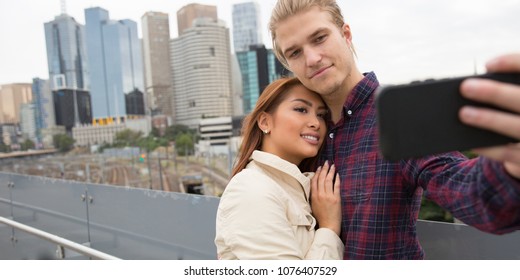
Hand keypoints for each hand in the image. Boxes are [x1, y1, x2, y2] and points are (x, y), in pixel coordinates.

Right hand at [310, 161, 340, 235]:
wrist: (328, 225)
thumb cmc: (320, 217)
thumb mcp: (312, 205)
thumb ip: (313, 196)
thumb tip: (314, 187)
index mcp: (313, 196)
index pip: (314, 181)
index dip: (317, 173)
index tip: (319, 167)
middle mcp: (320, 195)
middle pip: (322, 178)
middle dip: (324, 169)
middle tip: (326, 162)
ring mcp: (328, 196)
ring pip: (329, 180)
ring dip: (331, 172)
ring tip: (332, 166)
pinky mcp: (336, 198)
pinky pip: (336, 186)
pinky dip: (337, 179)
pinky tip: (337, 174)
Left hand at [459, 53, 519, 177]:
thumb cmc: (518, 115)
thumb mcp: (515, 100)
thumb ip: (508, 91)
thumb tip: (475, 87)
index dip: (512, 63)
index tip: (487, 65)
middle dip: (495, 93)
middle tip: (465, 87)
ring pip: (518, 126)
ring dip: (490, 120)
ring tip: (463, 113)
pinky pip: (511, 153)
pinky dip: (490, 148)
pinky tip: (471, 142)